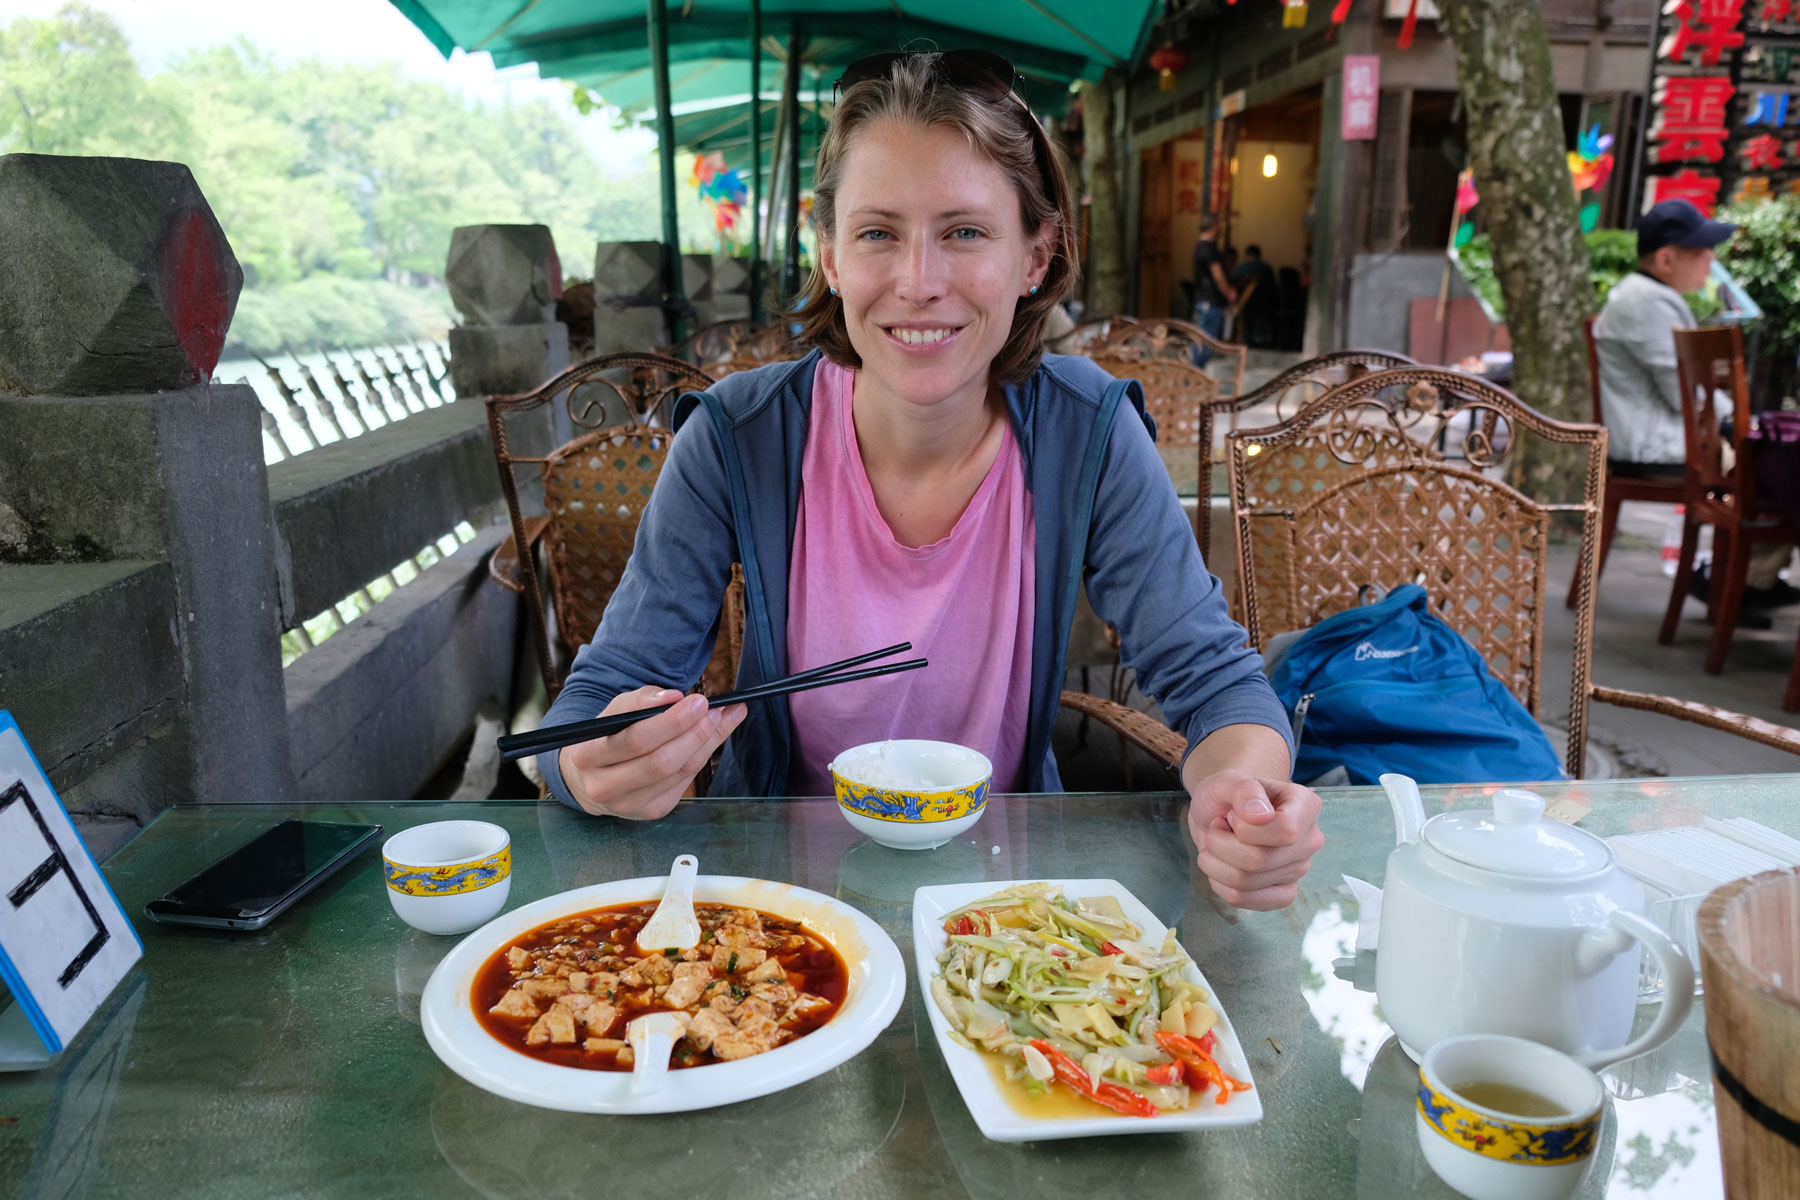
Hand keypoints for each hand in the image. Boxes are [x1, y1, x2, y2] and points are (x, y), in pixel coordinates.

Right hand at [558, 686, 746, 819]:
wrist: (592, 778)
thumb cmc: (607, 737)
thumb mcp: (614, 712)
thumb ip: (642, 700)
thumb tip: (675, 697)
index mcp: (588, 756)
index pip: (635, 740)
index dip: (671, 722)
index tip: (698, 701)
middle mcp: (604, 787)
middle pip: (660, 762)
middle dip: (694, 733)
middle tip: (715, 711)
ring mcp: (629, 805)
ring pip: (677, 773)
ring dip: (705, 743)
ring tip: (720, 719)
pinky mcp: (651, 811)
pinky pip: (684, 782)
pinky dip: (701, 757)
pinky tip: (710, 739)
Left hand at [1186, 769, 1323, 909]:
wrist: (1221, 812)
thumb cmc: (1228, 794)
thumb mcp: (1228, 780)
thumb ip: (1244, 790)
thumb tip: (1261, 815)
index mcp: (1306, 805)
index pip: (1285, 831)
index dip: (1246, 828)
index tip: (1232, 814)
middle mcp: (1310, 840)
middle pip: (1259, 861)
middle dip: (1221, 843)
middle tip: (1219, 827)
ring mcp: (1299, 870)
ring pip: (1244, 882)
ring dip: (1214, 861)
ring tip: (1218, 843)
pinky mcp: (1283, 894)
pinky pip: (1244, 900)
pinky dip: (1219, 883)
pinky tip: (1221, 864)